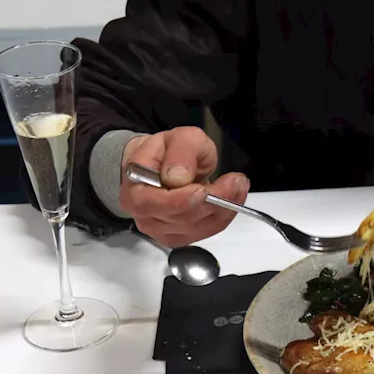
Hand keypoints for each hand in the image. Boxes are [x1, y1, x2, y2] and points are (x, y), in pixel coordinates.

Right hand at [119, 126, 249, 246]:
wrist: (163, 164)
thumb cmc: (168, 150)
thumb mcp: (179, 138)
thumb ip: (180, 151)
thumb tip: (177, 175)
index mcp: (135, 190)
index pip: (153, 204)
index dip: (180, 200)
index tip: (204, 190)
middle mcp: (144, 215)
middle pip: (181, 218)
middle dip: (213, 200)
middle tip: (236, 180)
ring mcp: (162, 229)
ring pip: (198, 227)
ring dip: (224, 208)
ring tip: (239, 185)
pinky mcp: (180, 236)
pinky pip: (206, 231)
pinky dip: (224, 216)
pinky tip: (234, 199)